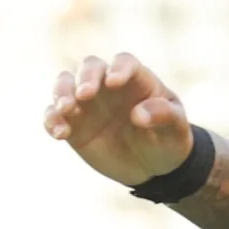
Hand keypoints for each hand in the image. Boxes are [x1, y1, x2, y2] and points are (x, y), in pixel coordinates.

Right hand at [43, 53, 193, 187]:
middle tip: (85, 95)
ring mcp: (88, 103)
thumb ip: (164, 116)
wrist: (153, 167)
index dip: (118, 68)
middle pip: (90, 66)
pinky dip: (52, 120)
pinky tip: (60, 134)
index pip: (124, 62)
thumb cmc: (168, 139)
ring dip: (61, 93)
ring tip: (65, 111)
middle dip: (85, 77)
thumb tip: (138, 114)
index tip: (114, 82)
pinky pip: (54, 115)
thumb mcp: (176, 129)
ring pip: (65, 85)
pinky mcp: (73, 124)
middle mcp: (108, 85)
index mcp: (136, 80)